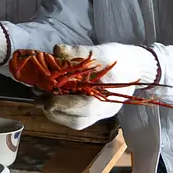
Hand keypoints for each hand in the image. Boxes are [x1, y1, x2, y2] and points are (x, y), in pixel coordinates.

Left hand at [42, 43, 159, 129]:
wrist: (135, 66)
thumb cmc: (120, 58)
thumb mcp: (102, 51)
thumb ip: (79, 52)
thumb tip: (57, 50)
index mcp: (109, 98)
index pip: (85, 108)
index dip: (64, 105)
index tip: (46, 99)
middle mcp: (104, 111)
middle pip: (76, 120)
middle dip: (54, 110)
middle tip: (37, 98)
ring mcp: (98, 114)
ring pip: (73, 122)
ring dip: (54, 112)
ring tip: (39, 97)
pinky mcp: (92, 111)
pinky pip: (74, 117)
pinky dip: (59, 110)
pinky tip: (49, 97)